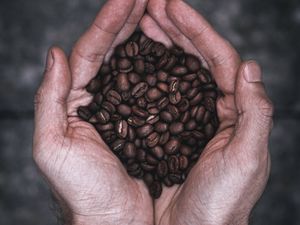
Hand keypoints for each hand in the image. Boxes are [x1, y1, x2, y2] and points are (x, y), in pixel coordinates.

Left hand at [33, 1, 152, 224]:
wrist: (113, 220)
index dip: (108, 22)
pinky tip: (171, 49)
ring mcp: (128, 108)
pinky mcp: (149, 120)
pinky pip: (157, 88)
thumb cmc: (83, 191)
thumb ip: (48, 99)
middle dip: (129, 20)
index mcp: (77, 101)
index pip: (91, 52)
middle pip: (115, 51)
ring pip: (137, 65)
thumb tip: (55, 55)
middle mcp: (102, 100)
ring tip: (159, 10)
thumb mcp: (52, 147)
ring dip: (147, 36)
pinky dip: (163, 66)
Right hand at [143, 0, 273, 223]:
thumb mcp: (247, 160)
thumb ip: (255, 114)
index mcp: (236, 110)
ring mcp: (190, 115)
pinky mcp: (170, 128)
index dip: (197, 30)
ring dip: (162, 45)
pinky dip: (151, 73)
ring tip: (144, 24)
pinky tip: (139, 59)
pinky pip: (161, 93)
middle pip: (197, 58)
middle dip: (176, 29)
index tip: (173, 6)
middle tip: (153, 7)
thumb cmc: (223, 203)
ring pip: (177, 72)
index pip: (219, 58)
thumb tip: (251, 67)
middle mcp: (215, 108)